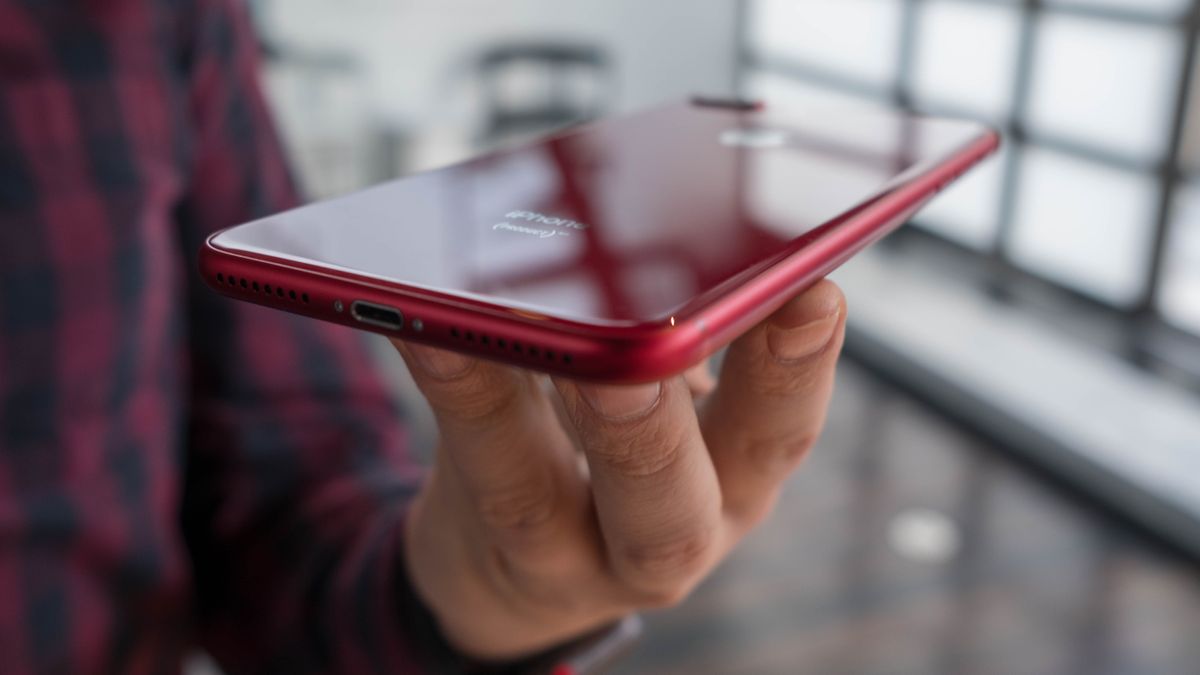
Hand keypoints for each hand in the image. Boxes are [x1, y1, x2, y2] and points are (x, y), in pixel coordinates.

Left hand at [393, 281, 845, 659]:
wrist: (511, 572)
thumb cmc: (611, 463)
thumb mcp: (681, 416)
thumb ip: (684, 348)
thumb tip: (667, 240)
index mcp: (730, 485)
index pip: (777, 437)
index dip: (797, 373)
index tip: (813, 290)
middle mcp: (658, 535)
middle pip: (667, 506)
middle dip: (658, 426)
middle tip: (650, 352)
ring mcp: (561, 551)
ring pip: (538, 497)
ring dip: (516, 402)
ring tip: (513, 322)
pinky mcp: (480, 535)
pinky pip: (459, 452)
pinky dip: (447, 376)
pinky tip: (422, 316)